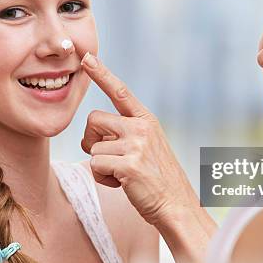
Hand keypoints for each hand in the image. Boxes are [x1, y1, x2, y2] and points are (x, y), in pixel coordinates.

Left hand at [80, 52, 199, 226]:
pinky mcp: (128, 164)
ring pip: (92, 147)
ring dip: (100, 164)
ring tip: (123, 174)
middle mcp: (142, 127)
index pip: (121, 91)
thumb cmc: (156, 179)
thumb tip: (94, 128)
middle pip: (93, 120)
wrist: (176, 206)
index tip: (86, 57)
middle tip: (109, 157)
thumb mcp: (147, 146)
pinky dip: (102, 178)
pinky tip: (122, 184)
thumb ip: (126, 132)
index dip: (102, 73)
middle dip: (91, 140)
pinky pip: (95, 165)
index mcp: (146, 120)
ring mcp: (136, 145)